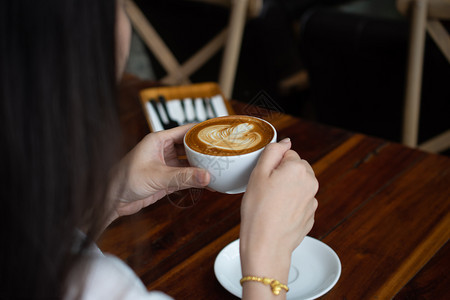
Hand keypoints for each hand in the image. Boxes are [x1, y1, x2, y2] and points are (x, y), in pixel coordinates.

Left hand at [108, 124, 209, 220]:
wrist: (112, 200)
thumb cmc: (125, 180)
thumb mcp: (157, 177)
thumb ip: (183, 177)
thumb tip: (206, 176)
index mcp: (158, 140)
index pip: (186, 130)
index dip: (202, 131)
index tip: (218, 132)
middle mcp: (163, 150)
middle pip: (190, 146)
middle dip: (205, 150)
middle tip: (223, 152)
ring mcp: (165, 164)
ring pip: (189, 162)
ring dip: (202, 166)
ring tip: (219, 167)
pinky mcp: (166, 178)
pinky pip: (185, 177)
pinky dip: (196, 179)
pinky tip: (208, 182)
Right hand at [240, 138, 317, 298]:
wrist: (267, 245)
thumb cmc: (259, 211)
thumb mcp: (258, 174)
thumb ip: (272, 151)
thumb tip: (285, 141)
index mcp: (298, 169)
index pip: (287, 154)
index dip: (272, 165)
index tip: (264, 178)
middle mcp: (311, 182)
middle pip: (295, 168)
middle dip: (282, 175)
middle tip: (266, 190)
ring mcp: (313, 200)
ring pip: (298, 185)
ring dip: (287, 189)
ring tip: (270, 204)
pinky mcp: (311, 215)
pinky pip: (300, 201)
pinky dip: (290, 204)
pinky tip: (277, 213)